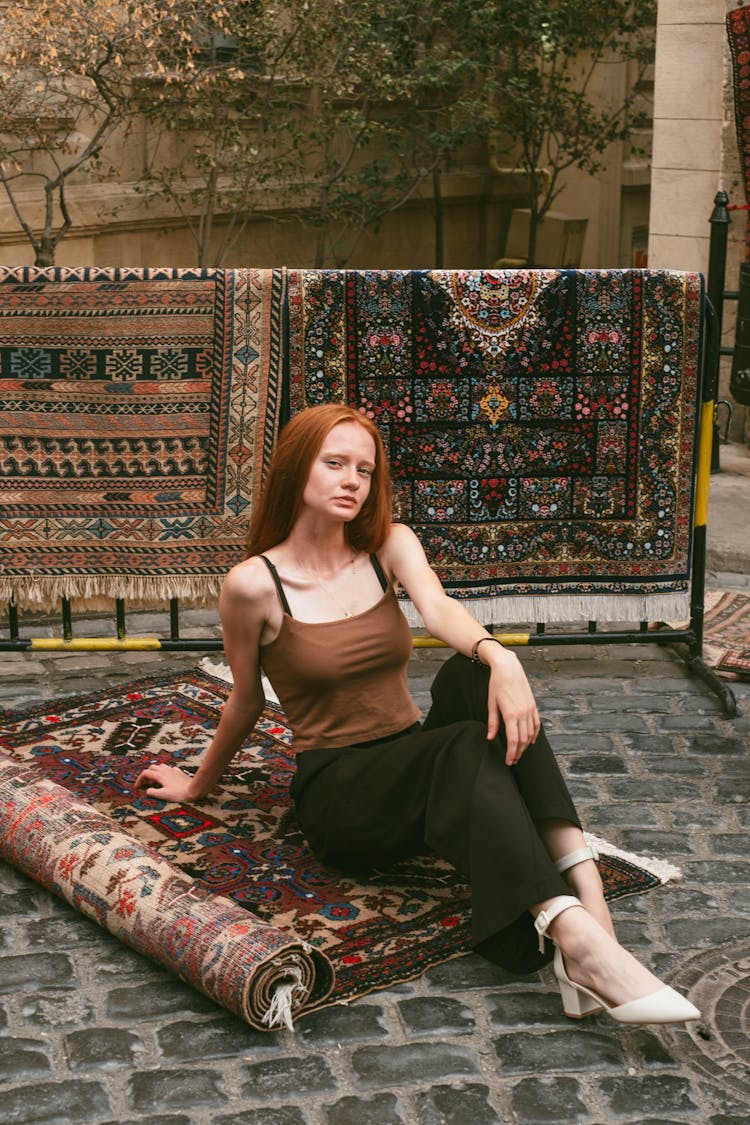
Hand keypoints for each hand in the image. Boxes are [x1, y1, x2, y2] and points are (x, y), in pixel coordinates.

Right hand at [133, 762, 198, 802]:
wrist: (194, 790)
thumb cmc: (179, 793)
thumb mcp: (163, 795)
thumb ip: (152, 792)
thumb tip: (147, 790)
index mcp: (160, 775)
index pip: (145, 773)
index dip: (139, 780)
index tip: (137, 787)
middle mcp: (166, 770)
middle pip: (152, 767)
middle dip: (147, 775)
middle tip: (146, 784)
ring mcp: (173, 770)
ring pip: (160, 766)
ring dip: (155, 772)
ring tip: (155, 782)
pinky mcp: (179, 772)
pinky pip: (169, 769)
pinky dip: (164, 773)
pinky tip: (166, 780)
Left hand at [486, 651, 540, 765]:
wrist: (508, 668)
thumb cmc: (497, 684)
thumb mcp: (491, 704)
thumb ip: (492, 722)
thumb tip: (490, 738)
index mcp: (511, 714)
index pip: (513, 740)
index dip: (511, 753)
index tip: (508, 761)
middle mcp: (522, 713)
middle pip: (523, 740)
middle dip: (518, 752)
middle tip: (512, 761)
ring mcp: (530, 709)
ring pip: (530, 734)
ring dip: (525, 746)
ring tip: (519, 753)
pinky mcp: (533, 705)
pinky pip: (536, 724)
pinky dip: (534, 734)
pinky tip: (531, 740)